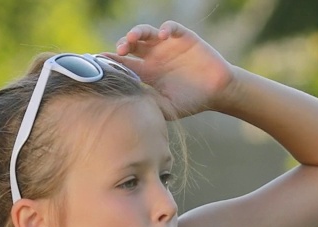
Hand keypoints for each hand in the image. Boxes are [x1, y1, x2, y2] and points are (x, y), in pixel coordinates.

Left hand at [108, 21, 235, 118]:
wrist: (217, 92)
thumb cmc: (192, 101)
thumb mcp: (169, 108)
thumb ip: (151, 105)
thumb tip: (131, 105)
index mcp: (147, 72)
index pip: (125, 63)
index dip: (112, 60)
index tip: (101, 61)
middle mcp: (154, 56)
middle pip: (131, 44)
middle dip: (123, 45)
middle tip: (120, 51)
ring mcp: (167, 45)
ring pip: (146, 32)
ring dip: (137, 32)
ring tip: (133, 38)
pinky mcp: (183, 38)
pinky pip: (171, 27)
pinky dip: (166, 28)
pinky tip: (163, 35)